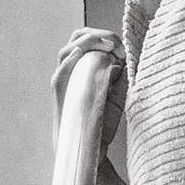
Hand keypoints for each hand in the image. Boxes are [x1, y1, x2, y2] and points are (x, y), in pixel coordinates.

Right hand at [52, 28, 125, 148]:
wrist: (90, 148)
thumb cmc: (103, 121)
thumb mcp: (118, 95)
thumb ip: (120, 77)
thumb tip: (122, 60)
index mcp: (85, 67)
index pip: (90, 39)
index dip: (107, 37)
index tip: (124, 47)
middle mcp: (72, 70)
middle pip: (77, 38)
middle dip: (98, 35)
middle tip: (117, 44)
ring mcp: (64, 81)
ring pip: (67, 51)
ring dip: (87, 43)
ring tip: (107, 46)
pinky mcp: (60, 94)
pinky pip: (60, 73)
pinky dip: (68, 61)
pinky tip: (80, 54)